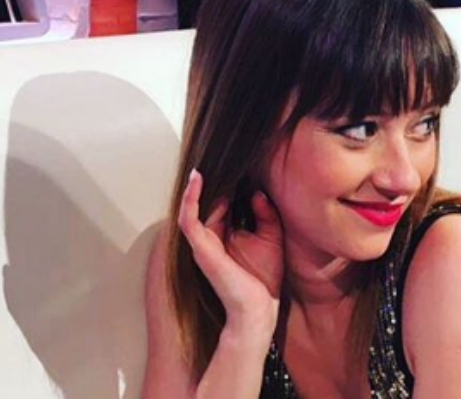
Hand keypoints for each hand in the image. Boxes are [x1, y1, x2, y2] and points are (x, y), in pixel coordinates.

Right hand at [178, 169, 283, 333]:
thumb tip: (256, 192)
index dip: (229, 183)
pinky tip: (197, 179)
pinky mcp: (200, 247)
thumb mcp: (271, 237)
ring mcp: (203, 242)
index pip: (223, 202)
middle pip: (208, 201)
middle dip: (214, 179)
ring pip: (195, 205)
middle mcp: (211, 237)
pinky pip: (189, 218)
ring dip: (200, 184)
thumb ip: (264, 214)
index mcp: (226, 234)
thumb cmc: (264, 279)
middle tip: (223, 153)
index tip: (239, 161)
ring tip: (206, 160)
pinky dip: (191, 198)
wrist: (257, 308)